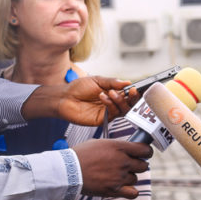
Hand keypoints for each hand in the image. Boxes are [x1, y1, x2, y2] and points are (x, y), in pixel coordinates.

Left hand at [22, 76, 138, 125]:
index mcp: (113, 93)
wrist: (64, 97)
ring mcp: (108, 112)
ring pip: (123, 110)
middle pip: (129, 105)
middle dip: (132, 98)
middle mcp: (112, 104)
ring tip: (111, 92)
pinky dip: (110, 104)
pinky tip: (103, 97)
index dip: (134, 93)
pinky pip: (113, 114)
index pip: (128, 95)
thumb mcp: (97, 80)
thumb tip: (128, 82)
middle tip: (131, 92)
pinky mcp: (102, 120)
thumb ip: (112, 82)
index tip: (136, 88)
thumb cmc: (78, 88)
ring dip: (120, 100)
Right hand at [72, 139, 151, 197]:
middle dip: (138, 165)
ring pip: (136, 178)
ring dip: (130, 177)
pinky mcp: (114, 190)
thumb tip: (126, 148)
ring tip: (118, 176)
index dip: (146, 152)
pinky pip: (133, 193)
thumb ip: (116, 146)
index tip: (144, 154)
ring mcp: (119, 176)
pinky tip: (124, 188)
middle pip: (143, 165)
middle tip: (129, 166)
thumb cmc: (81, 154)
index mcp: (119, 147)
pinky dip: (131, 192)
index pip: (145, 150)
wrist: (69, 170)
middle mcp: (123, 161)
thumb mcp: (100, 143)